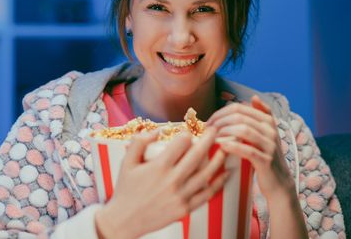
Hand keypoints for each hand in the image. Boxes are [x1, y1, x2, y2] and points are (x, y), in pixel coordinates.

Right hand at [95, 127, 227, 238]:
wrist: (125, 220)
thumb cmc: (125, 189)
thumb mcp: (127, 162)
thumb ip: (139, 142)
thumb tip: (157, 130)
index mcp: (158, 167)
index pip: (180, 144)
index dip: (187, 135)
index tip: (189, 132)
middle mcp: (172, 180)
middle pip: (197, 155)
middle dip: (208, 140)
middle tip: (215, 130)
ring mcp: (180, 195)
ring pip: (206, 174)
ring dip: (218, 160)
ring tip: (224, 150)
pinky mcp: (185, 208)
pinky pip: (206, 194)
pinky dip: (218, 183)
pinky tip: (225, 174)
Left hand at [206, 95, 293, 199]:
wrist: (279, 183)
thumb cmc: (265, 157)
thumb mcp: (265, 135)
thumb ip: (259, 117)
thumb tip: (253, 97)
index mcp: (268, 121)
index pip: (239, 108)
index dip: (221, 112)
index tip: (209, 122)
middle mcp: (271, 130)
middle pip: (240, 117)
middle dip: (219, 121)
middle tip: (207, 130)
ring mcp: (270, 145)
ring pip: (244, 130)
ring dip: (224, 132)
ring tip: (211, 138)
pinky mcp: (266, 161)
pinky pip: (247, 150)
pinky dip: (232, 146)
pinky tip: (221, 146)